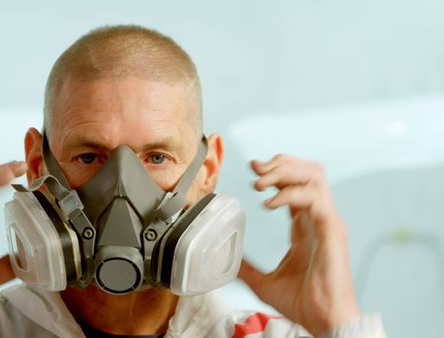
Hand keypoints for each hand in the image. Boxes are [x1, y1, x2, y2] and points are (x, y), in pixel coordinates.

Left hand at [238, 155, 359, 336]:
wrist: (323, 321)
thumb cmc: (303, 304)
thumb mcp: (263, 282)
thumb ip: (245, 267)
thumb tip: (225, 260)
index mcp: (306, 227)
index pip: (296, 185)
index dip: (275, 173)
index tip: (252, 169)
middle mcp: (318, 219)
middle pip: (307, 172)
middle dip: (280, 164)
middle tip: (255, 169)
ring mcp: (327, 222)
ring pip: (313, 177)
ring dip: (284, 173)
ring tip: (260, 183)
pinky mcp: (332, 230)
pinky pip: (314, 198)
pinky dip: (290, 194)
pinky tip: (270, 204)